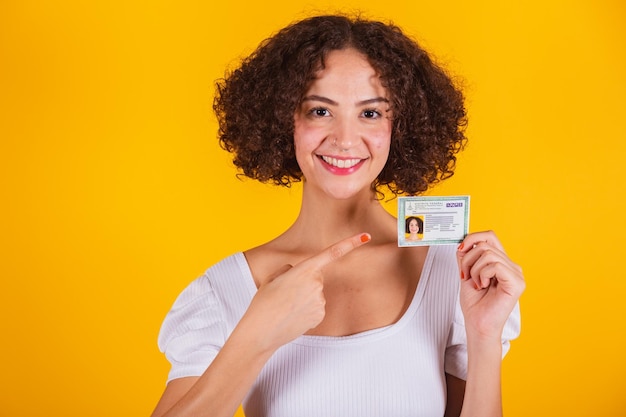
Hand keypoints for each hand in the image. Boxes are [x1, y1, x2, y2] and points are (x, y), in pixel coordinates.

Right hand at [242, 233, 370, 351]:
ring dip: (304, 297)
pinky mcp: (320, 315)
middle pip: (316, 276)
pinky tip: (293, 315)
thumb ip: (290, 270)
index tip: (366, 236)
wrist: (261, 331)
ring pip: (315, 293)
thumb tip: (300, 275)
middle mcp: (317, 284)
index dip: (351, 243)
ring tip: (286, 306)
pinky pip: (315, 306)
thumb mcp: (273, 278)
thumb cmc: (264, 302)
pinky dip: (306, 309)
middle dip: (304, 281)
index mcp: (304, 270)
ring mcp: (320, 301)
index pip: (332, 253)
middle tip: (285, 292)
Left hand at [456, 231, 524, 338]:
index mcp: (501, 262)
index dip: (472, 238)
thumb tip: (463, 242)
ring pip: (487, 254)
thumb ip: (466, 257)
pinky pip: (494, 265)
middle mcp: (511, 266)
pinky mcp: (517, 283)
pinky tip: (483, 286)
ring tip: (476, 284)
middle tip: (466, 276)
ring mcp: (516, 274)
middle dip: (468, 259)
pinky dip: (482, 275)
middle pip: (485, 244)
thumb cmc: (474, 304)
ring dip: (474, 269)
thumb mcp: (466, 273)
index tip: (460, 250)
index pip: (489, 236)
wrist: (477, 325)